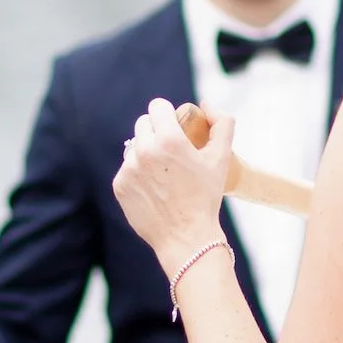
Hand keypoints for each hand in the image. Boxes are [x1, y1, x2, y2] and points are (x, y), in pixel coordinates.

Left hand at [113, 97, 233, 270]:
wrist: (187, 237)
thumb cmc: (207, 196)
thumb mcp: (222, 158)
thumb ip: (222, 123)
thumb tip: (205, 105)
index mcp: (168, 139)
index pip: (157, 106)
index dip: (167, 112)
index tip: (174, 123)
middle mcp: (144, 151)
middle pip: (143, 124)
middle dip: (156, 131)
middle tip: (170, 148)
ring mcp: (128, 169)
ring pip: (134, 147)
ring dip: (146, 152)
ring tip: (162, 170)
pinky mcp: (120, 185)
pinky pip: (127, 169)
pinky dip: (138, 173)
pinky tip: (152, 185)